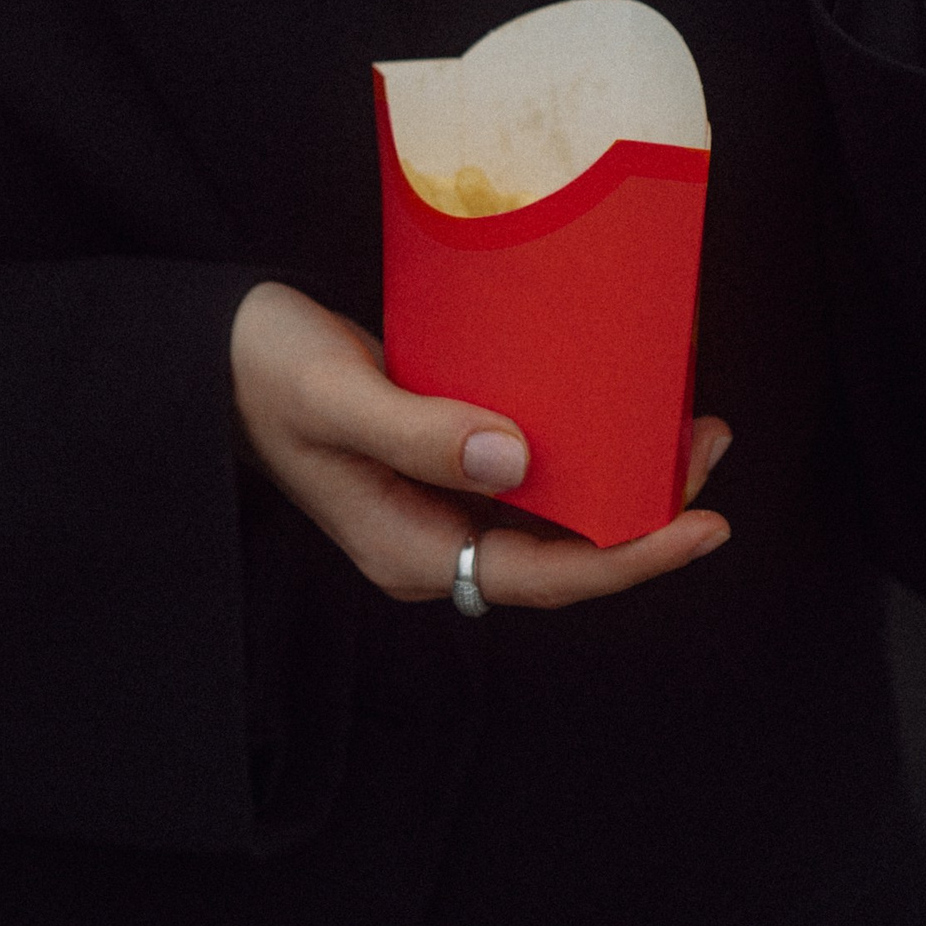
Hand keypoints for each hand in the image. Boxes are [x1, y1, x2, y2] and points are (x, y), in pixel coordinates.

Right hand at [229, 279, 730, 606]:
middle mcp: (436, 538)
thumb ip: (418, 431)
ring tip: (689, 424)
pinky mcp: (446, 458)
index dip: (631, 557)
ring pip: (555, 508)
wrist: (216, 350)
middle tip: (708, 444)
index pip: (545, 575)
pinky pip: (533, 467)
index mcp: (411, 550)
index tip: (701, 523)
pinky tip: (620, 401)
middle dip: (647, 510)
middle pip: (565, 550)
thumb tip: (515, 458)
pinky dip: (585, 440)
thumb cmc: (263, 371)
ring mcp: (441, 503)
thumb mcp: (335, 397)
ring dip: (625, 473)